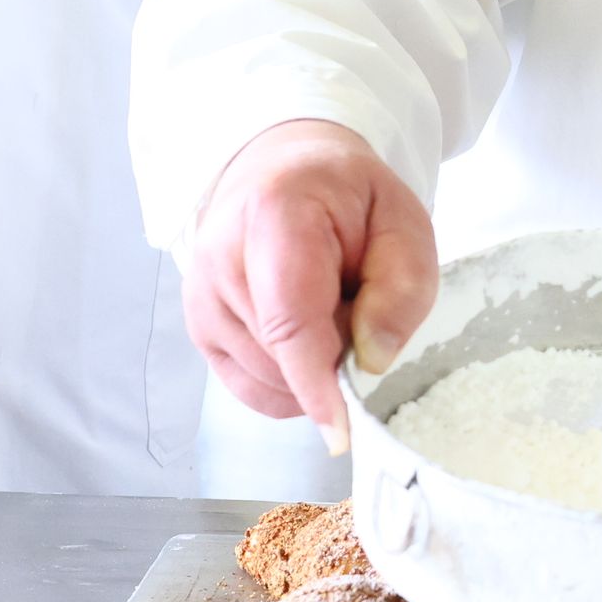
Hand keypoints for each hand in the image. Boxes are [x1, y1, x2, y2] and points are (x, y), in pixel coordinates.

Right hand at [177, 120, 439, 447]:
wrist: (287, 171)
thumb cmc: (348, 198)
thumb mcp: (402, 223)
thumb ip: (402, 287)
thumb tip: (372, 360)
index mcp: (274, 214)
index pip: (290, 318)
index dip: (316, 382)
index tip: (341, 431)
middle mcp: (219, 256)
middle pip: (283, 355)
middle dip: (335, 358)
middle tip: (359, 307)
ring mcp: (200, 296)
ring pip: (268, 379)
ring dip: (312, 367)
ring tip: (328, 307)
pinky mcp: (198, 327)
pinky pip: (250, 388)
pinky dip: (289, 382)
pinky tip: (308, 339)